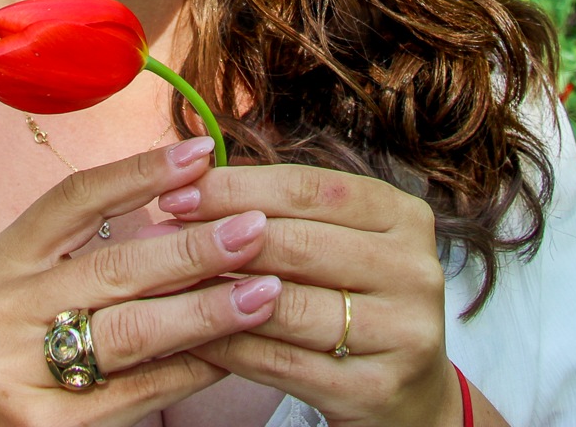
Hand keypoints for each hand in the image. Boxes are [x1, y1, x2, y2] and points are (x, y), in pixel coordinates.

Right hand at [0, 137, 285, 426]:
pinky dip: (196, 367)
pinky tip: (235, 351)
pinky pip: (143, 388)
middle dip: (194, 246)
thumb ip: (98, 254)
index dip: (140, 172)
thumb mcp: (42, 295)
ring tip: (262, 292)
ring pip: (134, 328)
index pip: (75, 199)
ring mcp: (18, 370)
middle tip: (254, 229)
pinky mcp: (47, 424)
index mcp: (0, 263)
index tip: (201, 154)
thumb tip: (195, 204)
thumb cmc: (28, 361)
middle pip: (114, 265)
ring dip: (207, 308)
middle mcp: (1, 311)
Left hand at [162, 165, 461, 426]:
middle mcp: (414, 269)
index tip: (178, 188)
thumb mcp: (341, 245)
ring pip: (286, 305)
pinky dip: (229, 347)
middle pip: (298, 243)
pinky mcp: (375, 389)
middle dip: (218, 235)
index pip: (310, 189)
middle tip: (161, 233)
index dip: (238, 186)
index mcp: (405, 217)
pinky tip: (190, 335)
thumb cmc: (358, 304)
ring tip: (165, 282)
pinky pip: (281, 362)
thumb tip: (196, 179)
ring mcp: (402, 332)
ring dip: (215, 293)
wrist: (410, 396)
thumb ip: (287, 212)